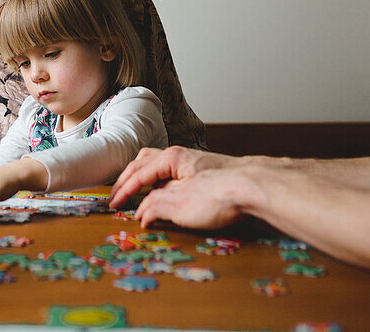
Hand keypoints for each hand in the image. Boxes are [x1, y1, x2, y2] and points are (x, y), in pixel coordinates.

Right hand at [109, 146, 238, 207]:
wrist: (256, 187)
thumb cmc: (220, 193)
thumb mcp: (180, 205)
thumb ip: (155, 207)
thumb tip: (141, 212)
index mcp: (170, 158)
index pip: (138, 174)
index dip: (123, 191)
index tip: (112, 205)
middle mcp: (181, 156)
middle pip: (145, 162)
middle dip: (129, 178)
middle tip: (117, 195)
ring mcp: (195, 163)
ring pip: (161, 164)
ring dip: (145, 176)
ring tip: (137, 191)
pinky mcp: (207, 174)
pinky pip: (175, 173)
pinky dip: (162, 181)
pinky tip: (167, 193)